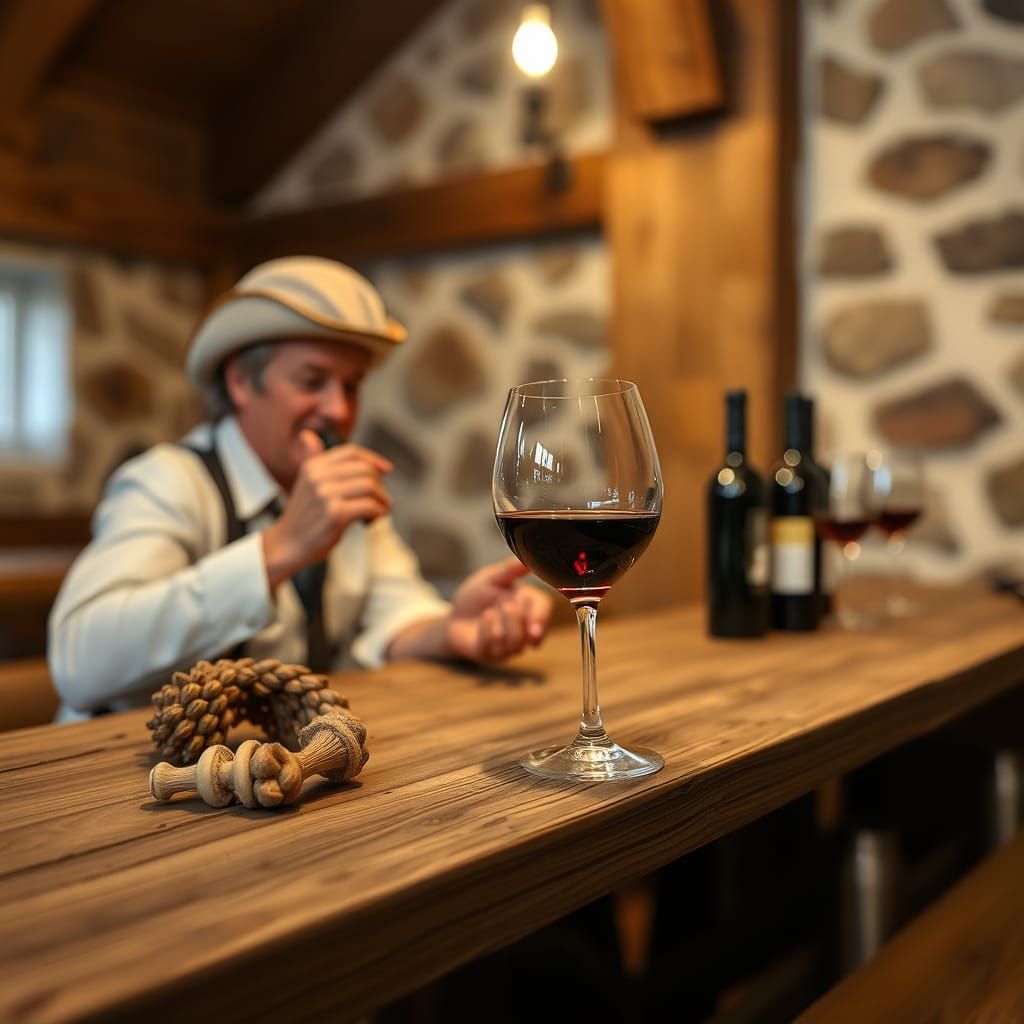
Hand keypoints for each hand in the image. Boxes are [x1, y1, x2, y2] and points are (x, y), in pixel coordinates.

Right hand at [262, 429, 391, 588]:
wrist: (287, 545)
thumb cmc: (303, 516)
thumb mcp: (305, 482)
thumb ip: (312, 459)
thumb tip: (307, 435)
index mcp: (314, 466)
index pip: (352, 452)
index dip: (374, 459)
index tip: (387, 470)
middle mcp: (318, 476)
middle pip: (366, 470)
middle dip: (379, 486)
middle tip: (379, 502)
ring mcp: (326, 494)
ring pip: (371, 487)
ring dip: (382, 501)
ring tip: (378, 512)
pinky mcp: (335, 514)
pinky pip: (370, 506)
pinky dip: (378, 514)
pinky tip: (371, 521)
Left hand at [445, 557, 552, 661]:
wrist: (454, 615)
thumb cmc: (477, 595)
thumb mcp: (492, 578)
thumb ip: (510, 570)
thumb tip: (527, 559)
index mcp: (527, 607)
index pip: (544, 611)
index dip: (541, 614)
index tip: (533, 609)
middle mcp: (522, 630)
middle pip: (533, 633)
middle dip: (520, 620)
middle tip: (507, 604)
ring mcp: (507, 646)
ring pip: (515, 644)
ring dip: (504, 626)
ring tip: (489, 611)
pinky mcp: (488, 655)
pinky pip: (493, 648)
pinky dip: (488, 631)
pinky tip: (484, 618)